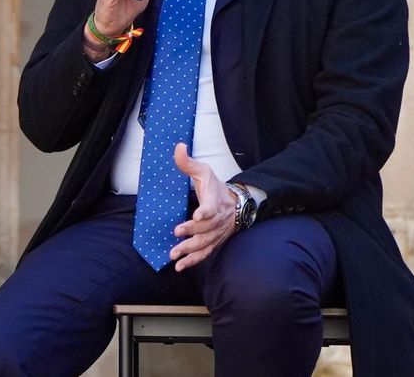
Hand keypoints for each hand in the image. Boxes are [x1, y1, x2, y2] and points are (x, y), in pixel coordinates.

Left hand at [168, 143, 237, 271]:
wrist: (238, 204)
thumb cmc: (216, 187)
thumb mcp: (204, 172)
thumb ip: (188, 163)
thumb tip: (178, 147)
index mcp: (214, 201)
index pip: (211, 208)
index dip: (205, 212)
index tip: (197, 216)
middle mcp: (218, 220)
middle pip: (206, 229)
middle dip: (192, 233)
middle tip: (177, 235)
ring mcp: (217, 233)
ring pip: (205, 243)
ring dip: (190, 250)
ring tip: (174, 255)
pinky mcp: (214, 241)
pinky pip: (205, 253)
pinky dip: (193, 260)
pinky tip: (180, 266)